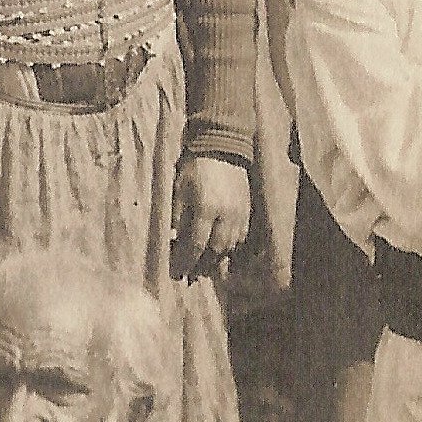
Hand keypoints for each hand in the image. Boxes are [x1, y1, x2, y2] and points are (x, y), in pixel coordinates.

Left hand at [172, 153, 252, 280]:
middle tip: (189, 276)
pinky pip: (242, 238)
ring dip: (217, 262)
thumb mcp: (179, 189)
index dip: (186, 262)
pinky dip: (232, 250)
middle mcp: (226, 215)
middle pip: (215, 251)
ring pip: (230, 247)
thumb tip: (175, 241)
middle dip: (201, 266)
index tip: (176, 272)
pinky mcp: (247, 210)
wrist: (221, 146)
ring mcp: (239, 214)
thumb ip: (178, 217)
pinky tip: (223, 256)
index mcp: (205, 209)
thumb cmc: (194, 167)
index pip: (196, 245)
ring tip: (204, 270)